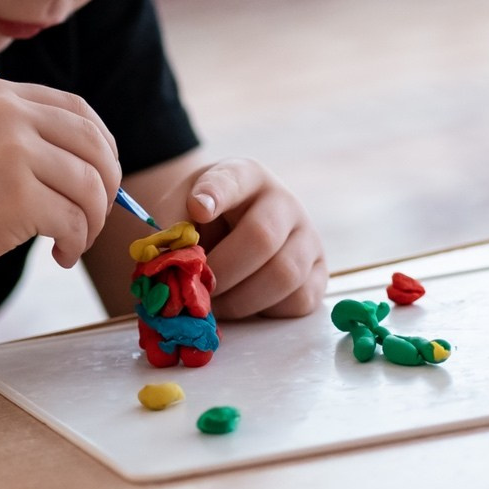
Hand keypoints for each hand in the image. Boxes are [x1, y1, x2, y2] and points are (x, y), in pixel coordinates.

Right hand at [0, 79, 120, 277]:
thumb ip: (24, 136)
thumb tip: (96, 167)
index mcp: (0, 95)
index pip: (79, 109)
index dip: (102, 145)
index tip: (102, 176)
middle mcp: (11, 115)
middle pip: (95, 146)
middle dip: (108, 186)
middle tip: (96, 216)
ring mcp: (15, 154)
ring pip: (90, 187)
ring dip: (92, 223)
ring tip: (71, 242)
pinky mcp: (19, 197)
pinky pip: (73, 221)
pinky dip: (75, 243)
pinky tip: (59, 254)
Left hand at [185, 158, 325, 318]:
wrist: (230, 232)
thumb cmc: (203, 221)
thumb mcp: (179, 210)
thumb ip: (170, 226)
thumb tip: (170, 257)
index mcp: (245, 176)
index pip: (232, 179)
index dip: (215, 194)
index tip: (197, 208)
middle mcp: (283, 202)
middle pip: (261, 237)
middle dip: (222, 272)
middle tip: (198, 289)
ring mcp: (307, 236)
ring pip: (284, 275)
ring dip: (241, 300)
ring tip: (215, 304)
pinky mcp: (318, 272)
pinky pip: (300, 300)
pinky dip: (267, 311)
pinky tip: (245, 303)